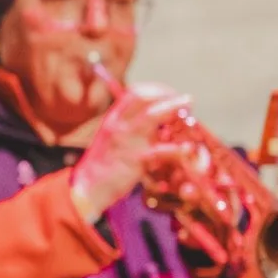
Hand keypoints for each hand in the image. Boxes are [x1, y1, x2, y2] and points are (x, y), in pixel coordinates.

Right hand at [68, 83, 190, 223]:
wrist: (88, 187)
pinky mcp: (136, 160)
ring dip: (173, 107)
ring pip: (152, 116)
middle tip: (185, 102)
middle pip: (144, 97)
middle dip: (167, 95)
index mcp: (114, 119)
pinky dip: (176, 148)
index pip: (136, 93)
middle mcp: (119, 125)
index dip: (157, 90)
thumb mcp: (113, 138)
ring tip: (188, 108)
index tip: (171, 95)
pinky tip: (187, 148)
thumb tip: (159, 122)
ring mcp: (127, 141)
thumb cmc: (105, 163)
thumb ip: (133, 128)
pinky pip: (161, 150)